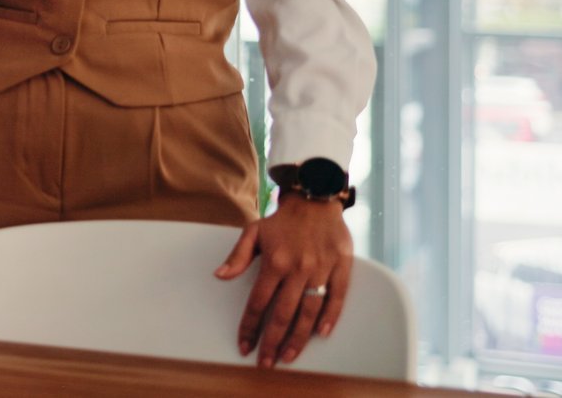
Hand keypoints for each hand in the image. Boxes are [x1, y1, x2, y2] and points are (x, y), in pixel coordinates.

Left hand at [216, 194, 354, 367]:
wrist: (315, 199)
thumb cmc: (282, 219)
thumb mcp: (253, 231)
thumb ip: (238, 256)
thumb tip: (219, 275)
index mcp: (275, 262)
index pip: (259, 302)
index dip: (250, 326)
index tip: (244, 344)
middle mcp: (298, 269)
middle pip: (283, 314)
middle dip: (272, 341)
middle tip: (265, 362)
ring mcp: (321, 270)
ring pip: (310, 311)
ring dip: (299, 337)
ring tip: (288, 356)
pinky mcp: (342, 267)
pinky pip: (337, 297)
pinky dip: (330, 317)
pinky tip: (321, 334)